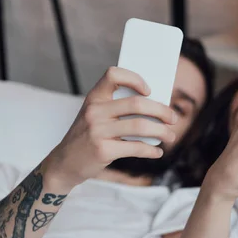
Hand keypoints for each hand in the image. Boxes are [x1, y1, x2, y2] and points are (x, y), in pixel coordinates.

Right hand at [44, 66, 177, 188]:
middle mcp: (95, 111)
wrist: (64, 163)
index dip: (135, 78)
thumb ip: (116, 109)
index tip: (149, 91)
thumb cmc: (86, 137)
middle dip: (161, 111)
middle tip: (173, 118)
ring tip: (170, 136)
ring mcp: (98, 131)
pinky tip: (157, 151)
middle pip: (137, 103)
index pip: (113, 74)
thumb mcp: (94, 116)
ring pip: (140, 126)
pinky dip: (151, 150)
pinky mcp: (103, 150)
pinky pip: (136, 147)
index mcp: (94, 98)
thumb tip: (156, 108)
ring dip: (162, 131)